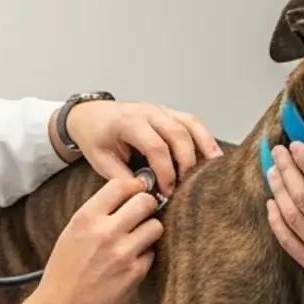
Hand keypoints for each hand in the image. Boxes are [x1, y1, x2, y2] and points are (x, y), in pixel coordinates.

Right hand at [7, 176, 163, 303]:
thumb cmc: (64, 270)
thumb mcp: (72, 232)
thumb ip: (97, 213)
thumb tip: (126, 196)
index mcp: (86, 218)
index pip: (121, 185)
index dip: (133, 187)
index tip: (136, 192)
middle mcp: (106, 231)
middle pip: (145, 201)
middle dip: (147, 205)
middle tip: (143, 214)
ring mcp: (123, 252)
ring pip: (155, 226)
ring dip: (150, 230)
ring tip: (138, 238)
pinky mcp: (135, 273)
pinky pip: (152, 253)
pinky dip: (144, 255)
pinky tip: (131, 262)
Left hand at [61, 100, 221, 197]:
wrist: (89, 114)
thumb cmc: (95, 136)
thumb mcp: (101, 161)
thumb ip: (124, 178)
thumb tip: (147, 193)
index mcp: (128, 122)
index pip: (155, 146)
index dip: (165, 171)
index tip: (167, 190)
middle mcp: (148, 112)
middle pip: (178, 133)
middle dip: (186, 162)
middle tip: (185, 186)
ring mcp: (161, 109)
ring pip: (191, 123)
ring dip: (204, 146)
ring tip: (214, 168)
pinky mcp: (169, 113)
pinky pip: (192, 122)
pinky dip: (204, 137)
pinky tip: (213, 154)